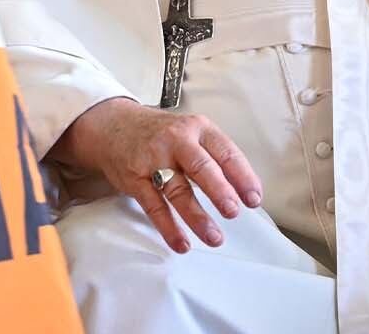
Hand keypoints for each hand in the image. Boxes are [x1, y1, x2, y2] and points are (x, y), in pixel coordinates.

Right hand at [54, 97, 262, 253]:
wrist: (114, 125)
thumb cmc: (161, 134)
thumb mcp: (190, 132)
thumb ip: (214, 156)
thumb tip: (243, 191)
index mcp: (197, 128)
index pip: (225, 151)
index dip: (242, 176)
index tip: (254, 199)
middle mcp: (176, 140)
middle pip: (201, 167)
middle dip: (219, 191)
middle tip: (233, 211)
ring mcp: (153, 158)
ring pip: (178, 190)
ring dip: (197, 217)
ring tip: (214, 237)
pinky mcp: (135, 177)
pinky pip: (154, 205)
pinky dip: (168, 227)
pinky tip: (181, 242)